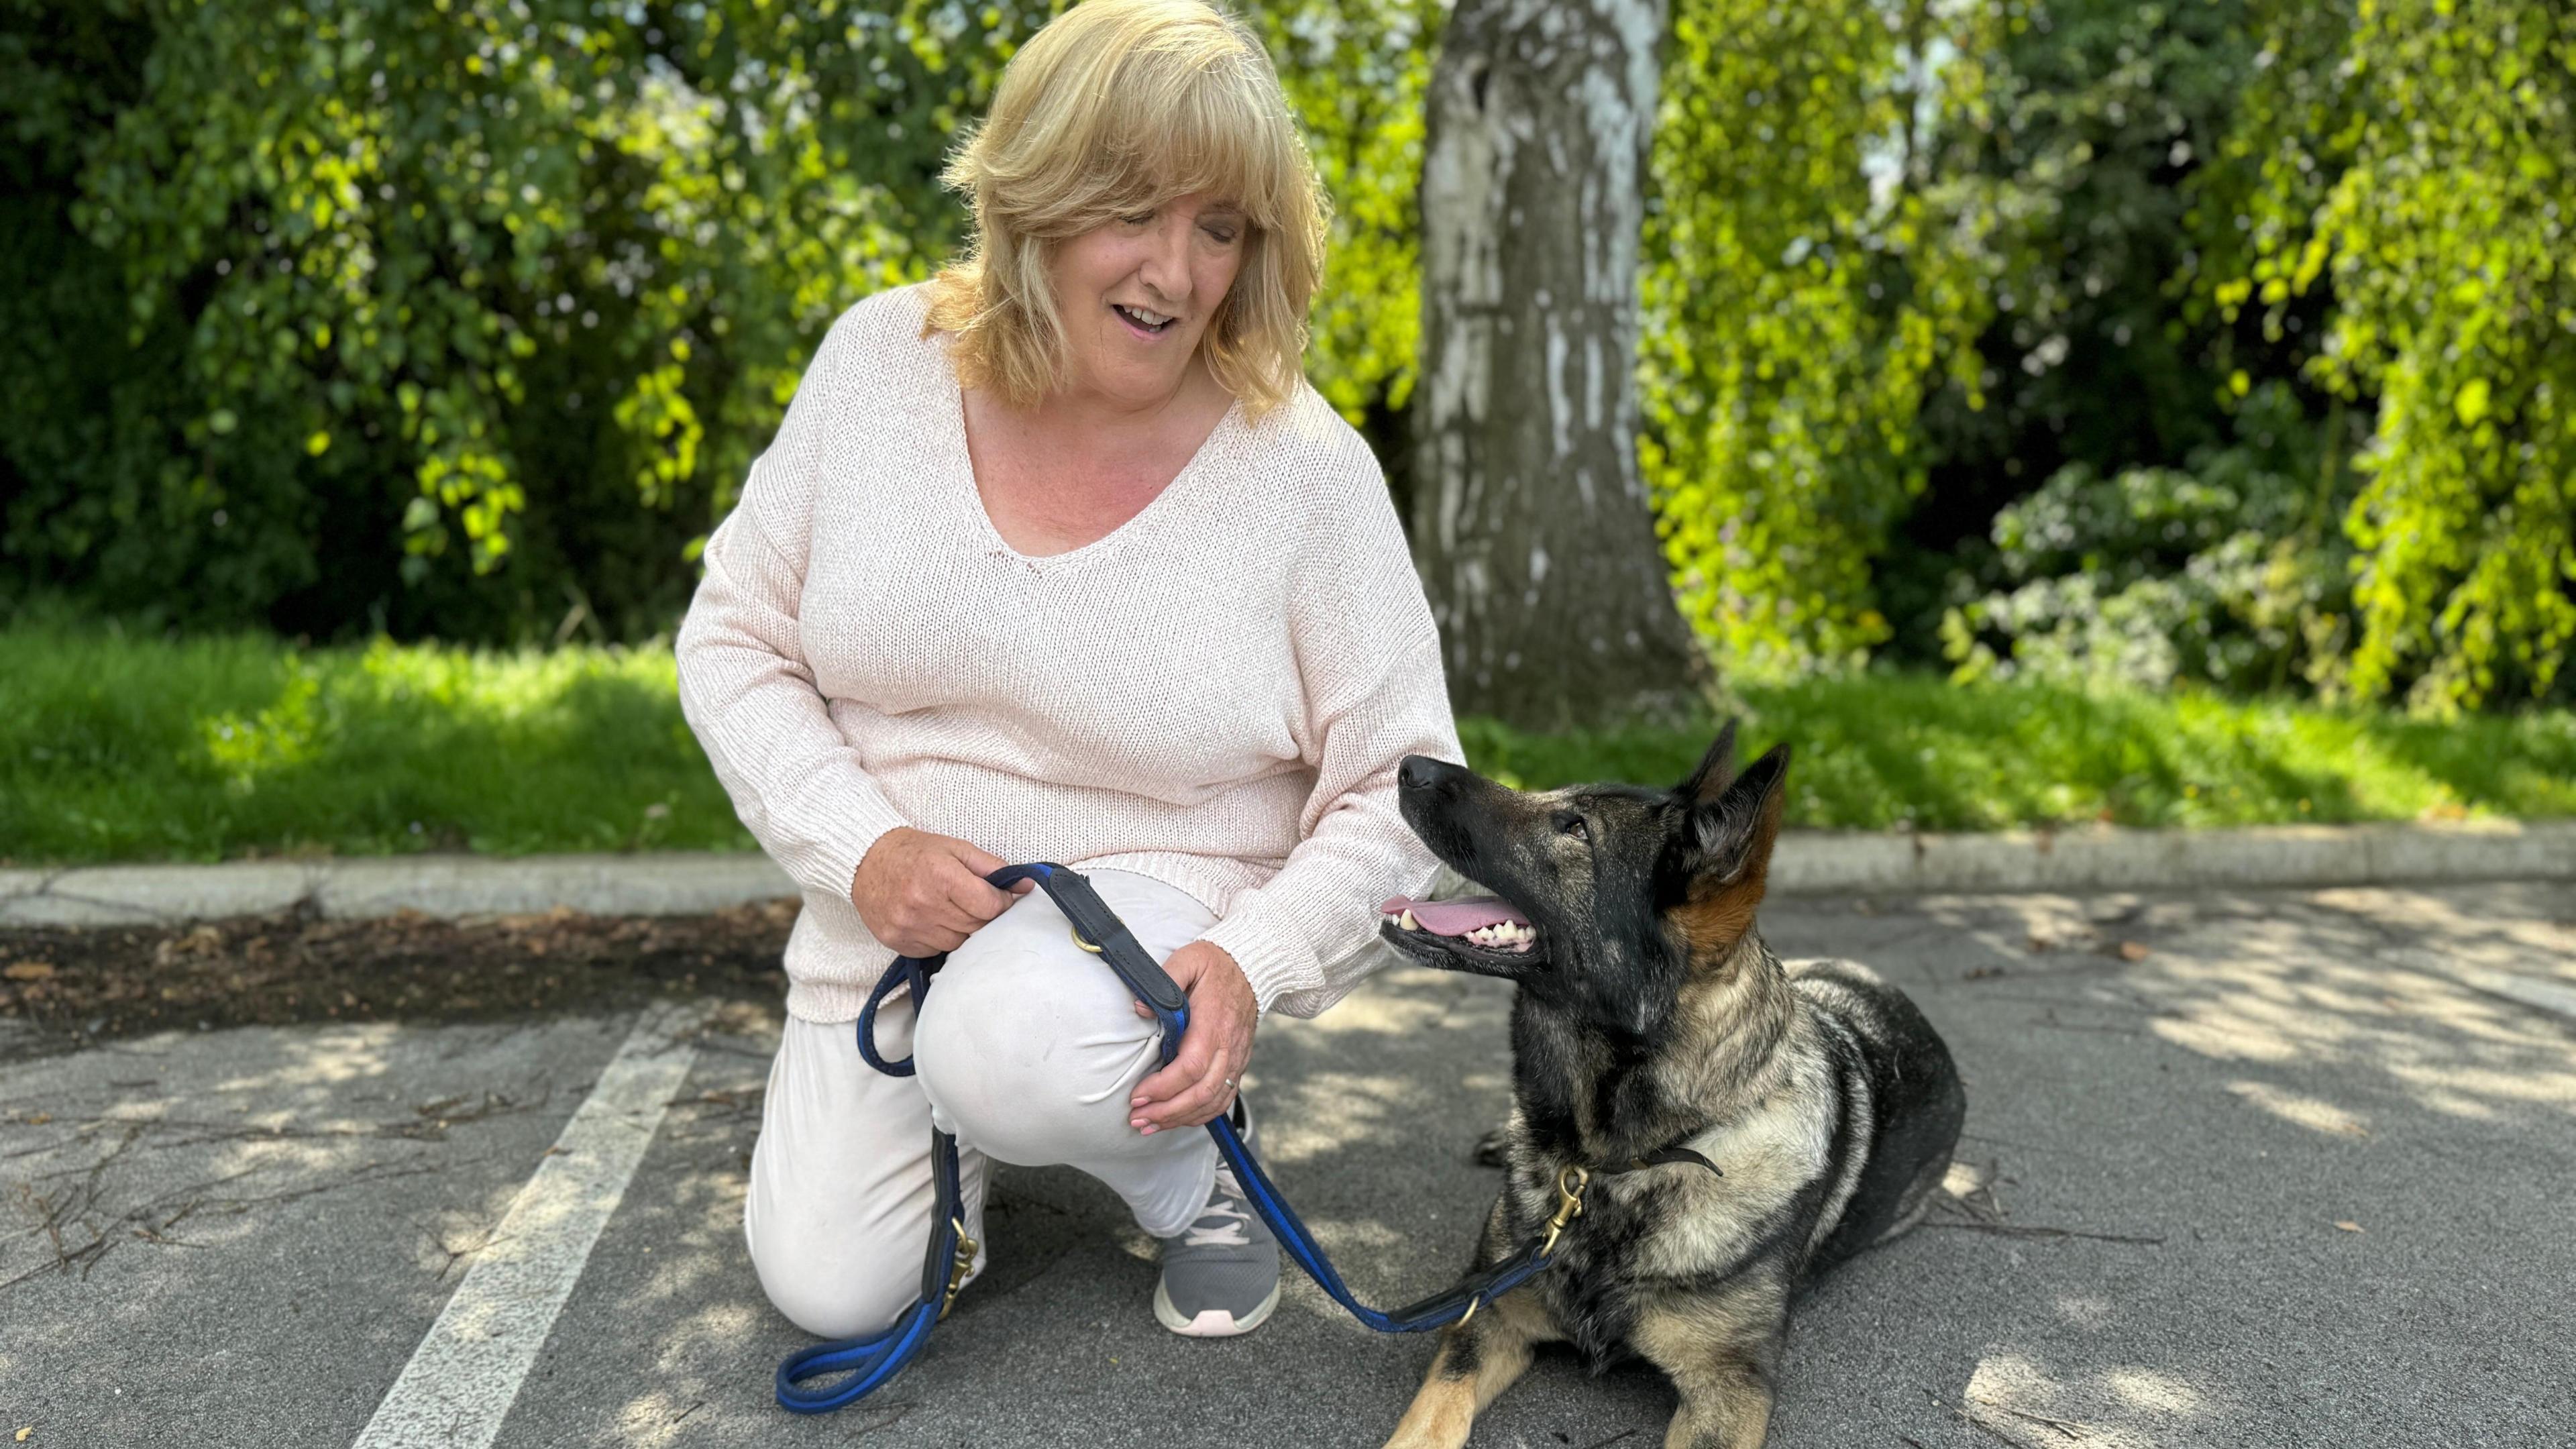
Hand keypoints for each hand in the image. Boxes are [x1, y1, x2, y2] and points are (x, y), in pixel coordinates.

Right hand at [848, 827, 1032, 956]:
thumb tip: (1027, 885)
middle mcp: (923, 903)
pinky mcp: (897, 942)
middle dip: (983, 917)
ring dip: (962, 930)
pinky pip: (935, 950)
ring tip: (950, 909)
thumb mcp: (956, 848)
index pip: (990, 906)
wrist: (865, 861)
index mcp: (941, 876)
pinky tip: (932, 919)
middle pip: (976, 927)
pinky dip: (940, 938)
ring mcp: (908, 926)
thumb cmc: (914, 852)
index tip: (998, 898)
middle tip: (976, 903)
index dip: (1001, 903)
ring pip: (958, 944)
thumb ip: (993, 867)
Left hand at [1128, 940, 1256, 1132]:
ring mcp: (1237, 1058)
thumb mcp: (1188, 960)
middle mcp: (1229, 1046)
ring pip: (1213, 1102)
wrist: (1253, 966)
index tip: (1137, 1095)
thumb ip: (1165, 979)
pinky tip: (1177, 1119)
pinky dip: (1200, 1115)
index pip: (1191, 1066)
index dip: (1163, 1087)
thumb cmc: (1216, 964)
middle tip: (1137, 1119)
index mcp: (1214, 1023)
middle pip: (1201, 1093)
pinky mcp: (1239, 1064)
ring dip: (1180, 1119)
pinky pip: (1223, 1098)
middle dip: (1167, 1112)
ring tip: (1150, 1125)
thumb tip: (1140, 1008)